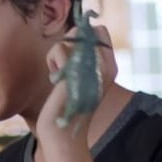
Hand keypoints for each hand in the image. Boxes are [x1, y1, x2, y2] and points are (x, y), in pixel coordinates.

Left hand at [37, 24, 116, 142]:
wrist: (63, 131)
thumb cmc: (68, 104)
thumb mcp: (82, 77)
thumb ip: (84, 56)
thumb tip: (75, 32)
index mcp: (110, 66)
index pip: (100, 31)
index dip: (83, 36)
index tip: (74, 55)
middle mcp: (105, 65)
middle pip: (83, 31)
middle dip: (67, 44)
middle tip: (65, 67)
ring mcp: (91, 67)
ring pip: (68, 38)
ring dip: (56, 55)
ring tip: (60, 75)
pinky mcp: (75, 71)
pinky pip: (58, 48)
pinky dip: (51, 61)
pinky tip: (55, 79)